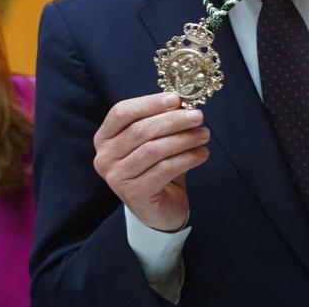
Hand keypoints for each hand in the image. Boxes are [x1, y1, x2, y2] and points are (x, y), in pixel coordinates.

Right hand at [93, 92, 209, 231]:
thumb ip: (161, 120)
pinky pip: (164, 169)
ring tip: (204, 135)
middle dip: (173, 120)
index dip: (149, 103)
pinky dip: (187, 159)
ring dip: (183, 139)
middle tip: (198, 116)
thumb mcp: (156, 140)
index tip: (176, 98)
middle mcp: (105, 157)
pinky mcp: (134, 194)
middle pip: (140, 130)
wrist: (159, 210)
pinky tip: (202, 154)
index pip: (122, 111)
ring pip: (153, 149)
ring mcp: (116, 177)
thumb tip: (181, 101)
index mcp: (105, 137)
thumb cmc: (156, 168)